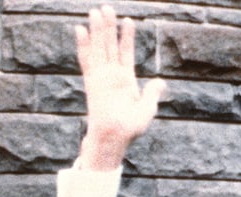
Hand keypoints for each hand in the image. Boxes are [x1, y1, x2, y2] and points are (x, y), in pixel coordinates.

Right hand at [74, 4, 165, 170]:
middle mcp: (112, 75)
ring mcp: (101, 76)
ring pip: (98, 47)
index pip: (125, 52)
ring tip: (95, 11)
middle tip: (106, 7)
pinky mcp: (91, 81)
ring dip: (97, 30)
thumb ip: (152, 93)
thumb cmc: (130, 129)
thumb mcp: (147, 109)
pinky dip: (83, 44)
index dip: (126, 36)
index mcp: (125, 80)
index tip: (128, 20)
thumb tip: (160, 82)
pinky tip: (80, 29)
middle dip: (108, 26)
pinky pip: (86, 59)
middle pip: (109, 45)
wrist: (114, 139)